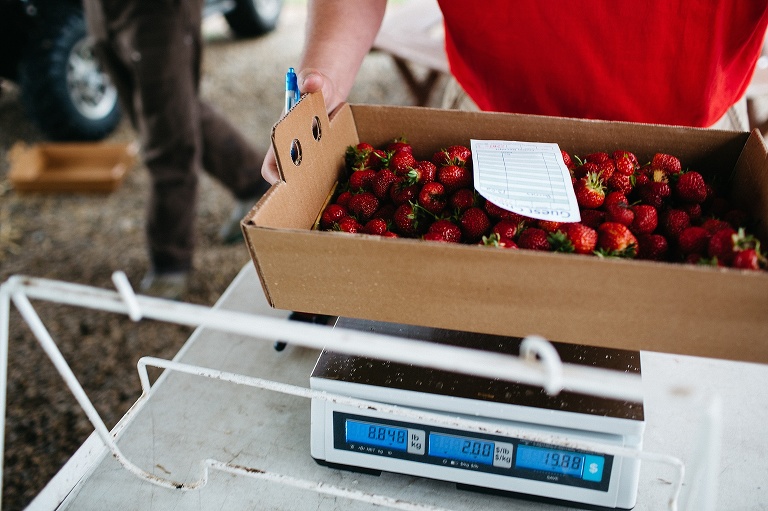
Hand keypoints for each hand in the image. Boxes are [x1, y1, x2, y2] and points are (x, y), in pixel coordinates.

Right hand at [260, 68, 343, 183]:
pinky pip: (327, 172)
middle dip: (302, 187)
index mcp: (282, 138)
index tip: (292, 182)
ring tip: (336, 186)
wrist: (328, 91)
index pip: (270, 167)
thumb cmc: (316, 86)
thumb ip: (313, 80)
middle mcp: (292, 151)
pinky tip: (352, 176)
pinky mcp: (322, 158)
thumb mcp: (316, 82)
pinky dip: (337, 175)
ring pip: (310, 178)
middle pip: (291, 179)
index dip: (277, 178)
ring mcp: (308, 157)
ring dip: (321, 183)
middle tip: (318, 191)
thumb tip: (312, 81)